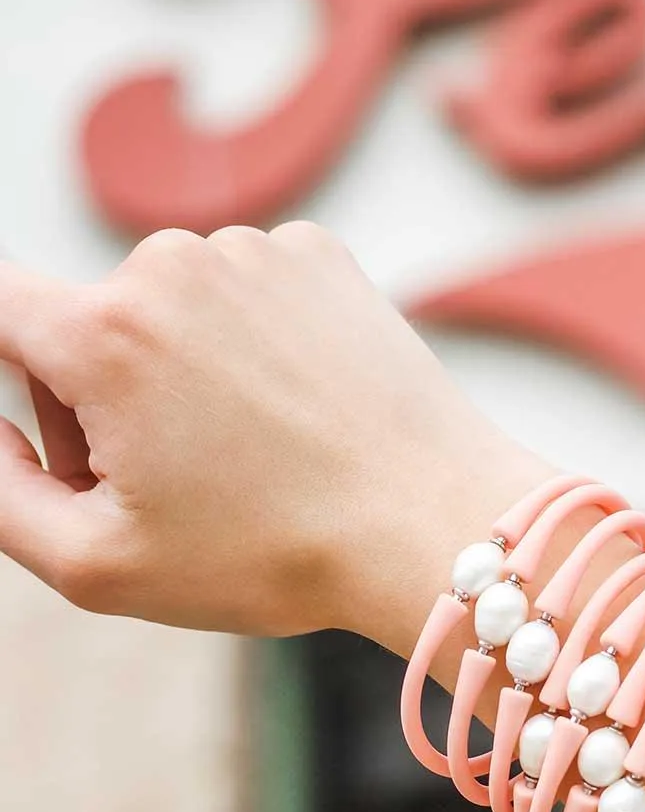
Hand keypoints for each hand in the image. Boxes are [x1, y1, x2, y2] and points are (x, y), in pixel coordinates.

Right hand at [0, 223, 545, 641]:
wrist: (434, 524)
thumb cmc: (275, 555)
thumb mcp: (98, 561)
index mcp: (105, 333)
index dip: (2, 365)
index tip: (63, 425)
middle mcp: (174, 263)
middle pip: (87, 323)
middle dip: (101, 398)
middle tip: (175, 480)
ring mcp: (257, 249)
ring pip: (172, 308)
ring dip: (183, 370)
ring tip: (254, 452)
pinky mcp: (321, 256)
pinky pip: (247, 292)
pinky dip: (255, 342)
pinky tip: (300, 406)